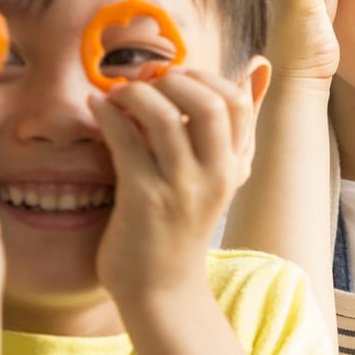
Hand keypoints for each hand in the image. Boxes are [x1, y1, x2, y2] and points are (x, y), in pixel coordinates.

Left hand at [92, 67, 261, 299]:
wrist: (162, 289)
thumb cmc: (183, 224)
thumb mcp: (221, 173)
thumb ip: (236, 124)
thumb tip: (257, 66)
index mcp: (234, 165)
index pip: (238, 103)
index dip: (204, 77)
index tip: (174, 78)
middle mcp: (215, 175)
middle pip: (211, 105)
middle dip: (174, 79)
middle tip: (145, 80)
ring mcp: (181, 189)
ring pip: (166, 119)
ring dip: (136, 94)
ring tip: (117, 93)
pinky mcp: (144, 201)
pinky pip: (126, 143)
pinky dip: (108, 115)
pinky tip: (97, 108)